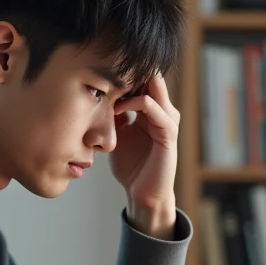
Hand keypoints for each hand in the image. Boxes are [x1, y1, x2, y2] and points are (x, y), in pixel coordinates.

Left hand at [110, 74, 179, 238]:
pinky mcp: (169, 133)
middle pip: (151, 75)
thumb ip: (113, 114)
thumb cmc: (130, 165)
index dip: (123, 71)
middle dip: (128, 72)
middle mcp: (163, 111)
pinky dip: (136, 103)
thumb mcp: (117, 133)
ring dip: (131, 84)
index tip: (99, 71)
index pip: (143, 77)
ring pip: (154, 86)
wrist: (142, 193)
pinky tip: (117, 109)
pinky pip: (154, 108)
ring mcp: (168, 120)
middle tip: (105, 72)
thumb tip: (97, 95)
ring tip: (109, 88)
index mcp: (153, 110)